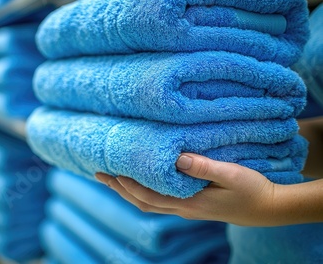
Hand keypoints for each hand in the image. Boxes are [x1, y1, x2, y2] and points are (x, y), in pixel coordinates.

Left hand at [96, 153, 281, 225]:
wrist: (268, 208)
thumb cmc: (252, 190)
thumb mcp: (233, 175)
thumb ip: (205, 167)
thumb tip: (178, 158)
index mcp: (189, 203)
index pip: (148, 196)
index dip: (127, 185)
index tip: (109, 170)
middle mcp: (183, 208)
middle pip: (142, 201)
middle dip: (119, 189)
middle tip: (99, 174)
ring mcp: (186, 208)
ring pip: (149, 203)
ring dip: (128, 191)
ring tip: (112, 178)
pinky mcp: (191, 205)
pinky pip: (159, 200)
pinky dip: (143, 191)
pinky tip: (140, 182)